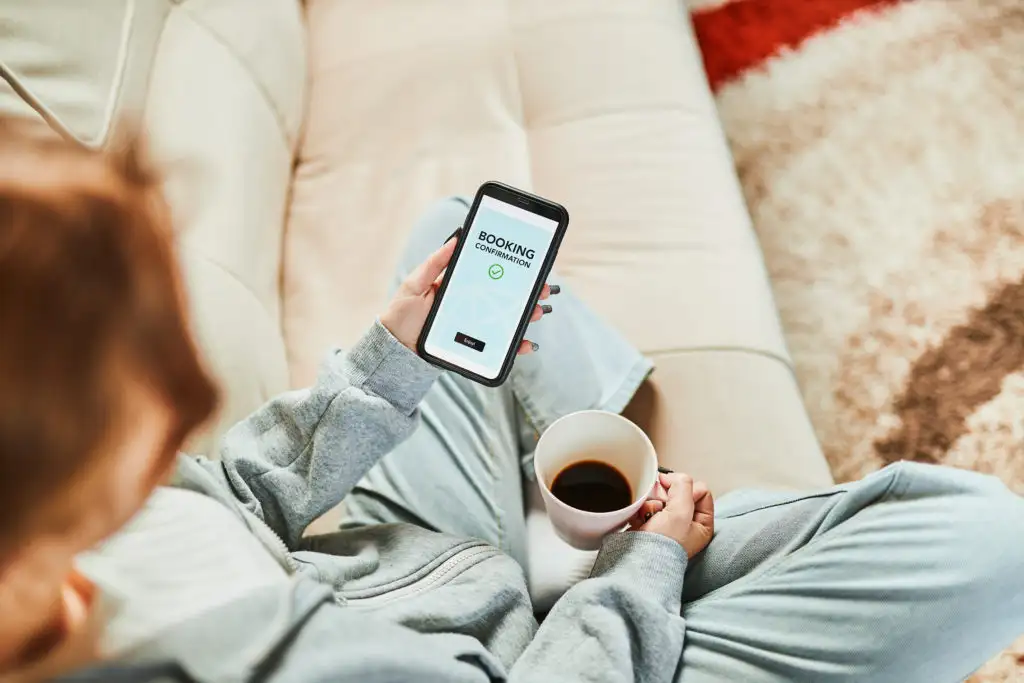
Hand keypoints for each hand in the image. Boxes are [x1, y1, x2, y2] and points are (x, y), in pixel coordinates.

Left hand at [380, 232, 555, 352]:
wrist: (393, 352)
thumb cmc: (401, 317)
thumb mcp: (414, 285)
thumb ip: (434, 264)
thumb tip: (455, 240)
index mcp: (458, 287)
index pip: (488, 274)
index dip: (510, 269)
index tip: (528, 262)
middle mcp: (469, 305)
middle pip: (504, 297)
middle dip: (527, 292)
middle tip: (543, 289)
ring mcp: (473, 326)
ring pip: (506, 319)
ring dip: (526, 315)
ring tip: (537, 311)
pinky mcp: (473, 347)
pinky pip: (498, 346)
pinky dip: (515, 345)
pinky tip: (526, 343)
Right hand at [629, 472, 714, 558]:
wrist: (638, 560)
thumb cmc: (663, 544)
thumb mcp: (681, 510)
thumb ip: (683, 485)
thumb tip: (671, 477)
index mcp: (702, 524)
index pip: (701, 491)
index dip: (687, 489)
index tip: (675, 497)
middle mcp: (687, 525)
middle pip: (680, 492)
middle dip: (666, 497)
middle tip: (661, 508)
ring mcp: (668, 524)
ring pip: (662, 497)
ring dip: (652, 502)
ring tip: (648, 516)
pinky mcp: (651, 524)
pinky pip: (648, 505)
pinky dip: (642, 508)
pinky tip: (641, 518)